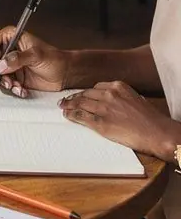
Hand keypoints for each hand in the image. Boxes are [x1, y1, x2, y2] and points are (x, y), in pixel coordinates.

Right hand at [0, 26, 68, 97]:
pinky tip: (22, 89)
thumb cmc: (55, 59)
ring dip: (6, 83)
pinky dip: (12, 89)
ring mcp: (10, 64)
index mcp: (11, 37)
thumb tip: (1, 65)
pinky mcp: (14, 77)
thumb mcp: (36, 55)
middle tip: (7, 80)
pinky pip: (5, 84)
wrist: (65, 74)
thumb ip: (18, 58)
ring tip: (17, 86)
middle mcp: (8, 50)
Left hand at [60, 81, 177, 158]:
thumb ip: (120, 97)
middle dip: (74, 97)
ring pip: (80, 104)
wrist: (156, 132)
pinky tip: (67, 115)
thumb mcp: (134, 98)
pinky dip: (72, 115)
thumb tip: (109, 102)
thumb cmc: (149, 118)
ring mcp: (104, 108)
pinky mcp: (101, 123)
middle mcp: (109, 95)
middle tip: (65, 100)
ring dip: (69, 105)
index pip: (96, 87)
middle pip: (85, 94)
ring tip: (62, 106)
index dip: (85, 92)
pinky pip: (81, 116)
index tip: (80, 94)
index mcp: (118, 86)